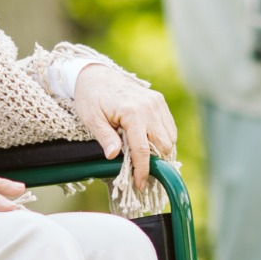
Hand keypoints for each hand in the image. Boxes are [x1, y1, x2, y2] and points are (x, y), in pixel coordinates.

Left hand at [71, 65, 178, 197]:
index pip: (143, 149)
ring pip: (170, 137)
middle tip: (142, 174)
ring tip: (145, 160)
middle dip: (155, 162)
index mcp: (132, 112)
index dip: (143, 170)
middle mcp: (149, 107)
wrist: (95, 74)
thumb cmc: (90, 98)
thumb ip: (105, 137)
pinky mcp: (159, 100)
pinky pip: (169, 126)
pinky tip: (149, 144)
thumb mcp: (91, 119)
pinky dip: (163, 138)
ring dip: (161, 151)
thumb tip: (113, 156)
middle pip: (163, 145)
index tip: (140, 185)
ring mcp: (156, 102)